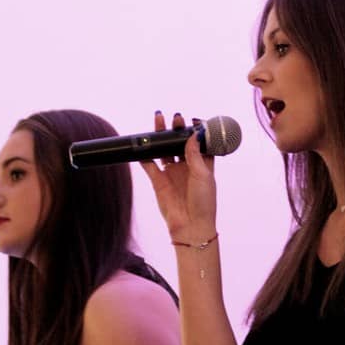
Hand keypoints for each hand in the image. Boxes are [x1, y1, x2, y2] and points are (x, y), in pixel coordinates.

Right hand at [140, 111, 217, 239]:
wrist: (190, 226)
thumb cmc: (203, 202)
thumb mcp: (203, 174)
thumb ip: (195, 154)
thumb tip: (192, 134)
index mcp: (202, 165)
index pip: (199, 143)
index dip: (196, 131)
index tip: (193, 120)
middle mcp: (186, 167)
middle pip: (180, 144)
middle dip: (176, 130)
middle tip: (175, 118)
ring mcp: (172, 173)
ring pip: (164, 150)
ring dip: (161, 137)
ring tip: (158, 121)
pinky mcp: (158, 181)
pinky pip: (149, 165)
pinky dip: (144, 155)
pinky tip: (141, 144)